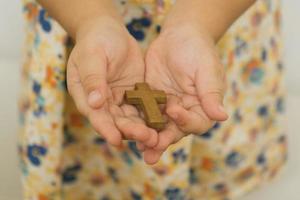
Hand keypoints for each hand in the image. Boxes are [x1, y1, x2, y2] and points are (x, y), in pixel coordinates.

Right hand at [67, 17, 157, 148]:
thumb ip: (93, 78)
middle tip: (147, 139)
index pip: (96, 116)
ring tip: (157, 137)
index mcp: (85, 95)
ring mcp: (118, 100)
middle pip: (116, 121)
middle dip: (130, 131)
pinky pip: (142, 108)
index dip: (106, 129)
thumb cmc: (96, 40)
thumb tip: (94, 103)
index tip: (116, 140)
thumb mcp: (92, 56)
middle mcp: (101, 102)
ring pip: (130, 118)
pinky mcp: (133, 95)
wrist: (109, 30)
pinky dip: (150, 115)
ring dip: (142, 128)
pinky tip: (163, 122)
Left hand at [140, 24, 227, 163]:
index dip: (185, 120)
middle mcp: (184, 111)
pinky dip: (137, 122)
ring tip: (139, 148)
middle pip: (174, 131)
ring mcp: (166, 107)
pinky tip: (126, 129)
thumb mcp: (206, 69)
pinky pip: (144, 114)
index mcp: (202, 107)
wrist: (180, 35)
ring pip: (158, 127)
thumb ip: (211, 93)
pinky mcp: (151, 100)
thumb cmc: (198, 50)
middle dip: (162, 141)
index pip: (195, 122)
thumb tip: (222, 117)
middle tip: (151, 153)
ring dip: (148, 138)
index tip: (173, 111)